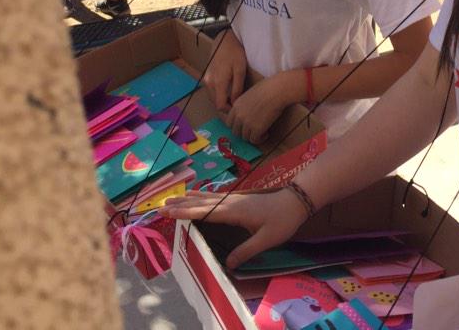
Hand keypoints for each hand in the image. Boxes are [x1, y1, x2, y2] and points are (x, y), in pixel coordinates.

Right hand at [162, 187, 307, 268]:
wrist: (297, 200)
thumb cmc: (282, 221)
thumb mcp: (266, 240)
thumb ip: (246, 251)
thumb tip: (228, 264)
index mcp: (234, 211)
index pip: (205, 212)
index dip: (186, 212)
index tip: (168, 212)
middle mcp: (231, 202)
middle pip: (202, 203)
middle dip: (181, 204)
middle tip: (161, 205)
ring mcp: (235, 199)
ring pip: (207, 198)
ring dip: (189, 198)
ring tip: (172, 197)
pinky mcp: (239, 199)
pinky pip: (215, 196)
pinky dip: (201, 196)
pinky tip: (197, 195)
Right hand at [203, 30, 246, 111]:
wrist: (224, 40)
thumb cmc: (235, 54)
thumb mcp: (240, 71)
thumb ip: (237, 88)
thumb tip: (235, 103)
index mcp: (218, 83)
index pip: (220, 106)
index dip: (229, 110)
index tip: (239, 109)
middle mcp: (209, 83)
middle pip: (215, 103)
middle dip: (226, 106)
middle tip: (239, 105)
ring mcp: (206, 79)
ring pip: (213, 98)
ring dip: (222, 101)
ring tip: (235, 98)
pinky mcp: (207, 76)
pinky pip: (212, 91)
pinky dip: (219, 94)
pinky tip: (229, 91)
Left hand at [226, 73, 294, 143]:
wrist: (276, 91)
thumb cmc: (268, 89)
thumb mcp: (250, 94)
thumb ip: (244, 105)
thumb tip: (247, 114)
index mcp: (236, 106)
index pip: (229, 122)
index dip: (237, 126)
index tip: (246, 126)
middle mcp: (239, 115)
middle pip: (235, 132)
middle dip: (244, 133)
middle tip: (254, 130)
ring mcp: (247, 123)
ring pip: (245, 138)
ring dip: (253, 136)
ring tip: (263, 132)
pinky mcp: (256, 129)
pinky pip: (254, 140)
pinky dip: (260, 139)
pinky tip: (267, 133)